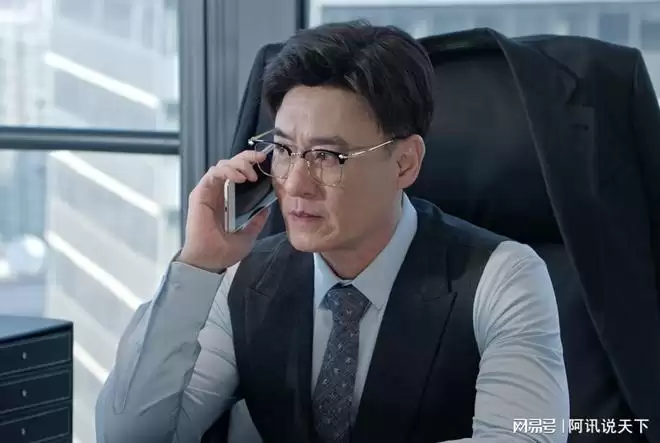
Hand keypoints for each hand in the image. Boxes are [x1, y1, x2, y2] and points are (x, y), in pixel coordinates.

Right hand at [178, 150, 270, 271]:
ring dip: (238, 164)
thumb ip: (257, 220)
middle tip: (260, 160)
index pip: (239, 172)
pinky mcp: (200, 193)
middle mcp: (219, 191)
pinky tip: (239, 179)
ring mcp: (209, 191)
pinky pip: (214, 174)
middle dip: (246, 158)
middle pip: (231, 163)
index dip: (251, 163)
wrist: (209, 261)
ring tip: (250, 176)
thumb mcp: (249, 234)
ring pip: (222, 165)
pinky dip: (227, 171)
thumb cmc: (225, 250)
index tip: (265, 162)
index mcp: (229, 199)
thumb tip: (267, 207)